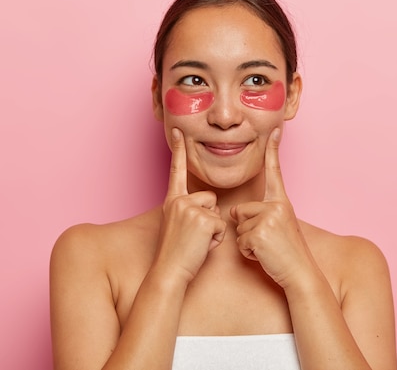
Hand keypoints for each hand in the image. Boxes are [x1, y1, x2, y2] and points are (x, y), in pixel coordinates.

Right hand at [155, 128, 225, 282]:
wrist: (170, 271)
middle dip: (209, 217)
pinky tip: (202, 246)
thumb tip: (206, 204)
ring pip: (217, 211)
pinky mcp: (203, 219)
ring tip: (197, 241)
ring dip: (213, 228)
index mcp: (172, 200)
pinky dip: (216, 238)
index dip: (178, 149)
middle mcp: (178, 201)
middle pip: (210, 198)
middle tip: (193, 236)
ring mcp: (190, 209)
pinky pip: (221, 225)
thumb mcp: (178, 224)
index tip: (177, 130)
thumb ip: (188, 210)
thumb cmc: (177, 252)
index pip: (176, 170)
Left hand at [230, 128, 315, 287]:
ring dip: (248, 243)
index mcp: (281, 202)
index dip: (273, 150)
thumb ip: (262, 214)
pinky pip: (240, 241)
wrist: (300, 272)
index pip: (275, 172)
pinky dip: (248, 252)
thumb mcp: (279, 226)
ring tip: (266, 249)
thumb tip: (235, 212)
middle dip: (247, 229)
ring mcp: (268, 218)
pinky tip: (263, 255)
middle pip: (241, 211)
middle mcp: (276, 205)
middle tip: (268, 242)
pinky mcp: (259, 232)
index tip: (274, 129)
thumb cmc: (287, 252)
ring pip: (239, 227)